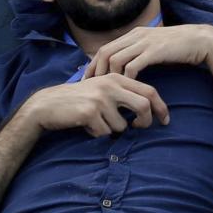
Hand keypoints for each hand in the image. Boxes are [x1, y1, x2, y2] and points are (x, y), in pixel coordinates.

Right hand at [21, 73, 168, 135]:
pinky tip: (86, 126)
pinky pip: (105, 133)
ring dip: (111, 130)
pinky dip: (97, 134)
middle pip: (144, 106)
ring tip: (96, 123)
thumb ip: (122, 93)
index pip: (149, 90)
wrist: (47, 105)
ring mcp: (100, 98)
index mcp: (116, 78)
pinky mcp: (90, 112)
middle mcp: (110, 85)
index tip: (165, 120)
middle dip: (145, 122)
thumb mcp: (101, 89)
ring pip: (122, 125)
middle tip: (138, 128)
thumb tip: (148, 109)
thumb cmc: (78, 100)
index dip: (161, 106)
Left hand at [86, 23, 212, 79]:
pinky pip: (133, 66)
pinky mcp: (154, 51)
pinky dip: (127, 78)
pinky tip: (128, 88)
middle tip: (93, 88)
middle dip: (95, 71)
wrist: (200, 40)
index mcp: (134, 34)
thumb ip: (139, 51)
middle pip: (105, 52)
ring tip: (109, 91)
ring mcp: (145, 42)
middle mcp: (136, 35)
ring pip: (116, 59)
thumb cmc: (178, 46)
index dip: (93, 64)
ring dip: (109, 76)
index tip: (88, 80)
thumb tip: (124, 67)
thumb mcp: (153, 45)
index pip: (105, 48)